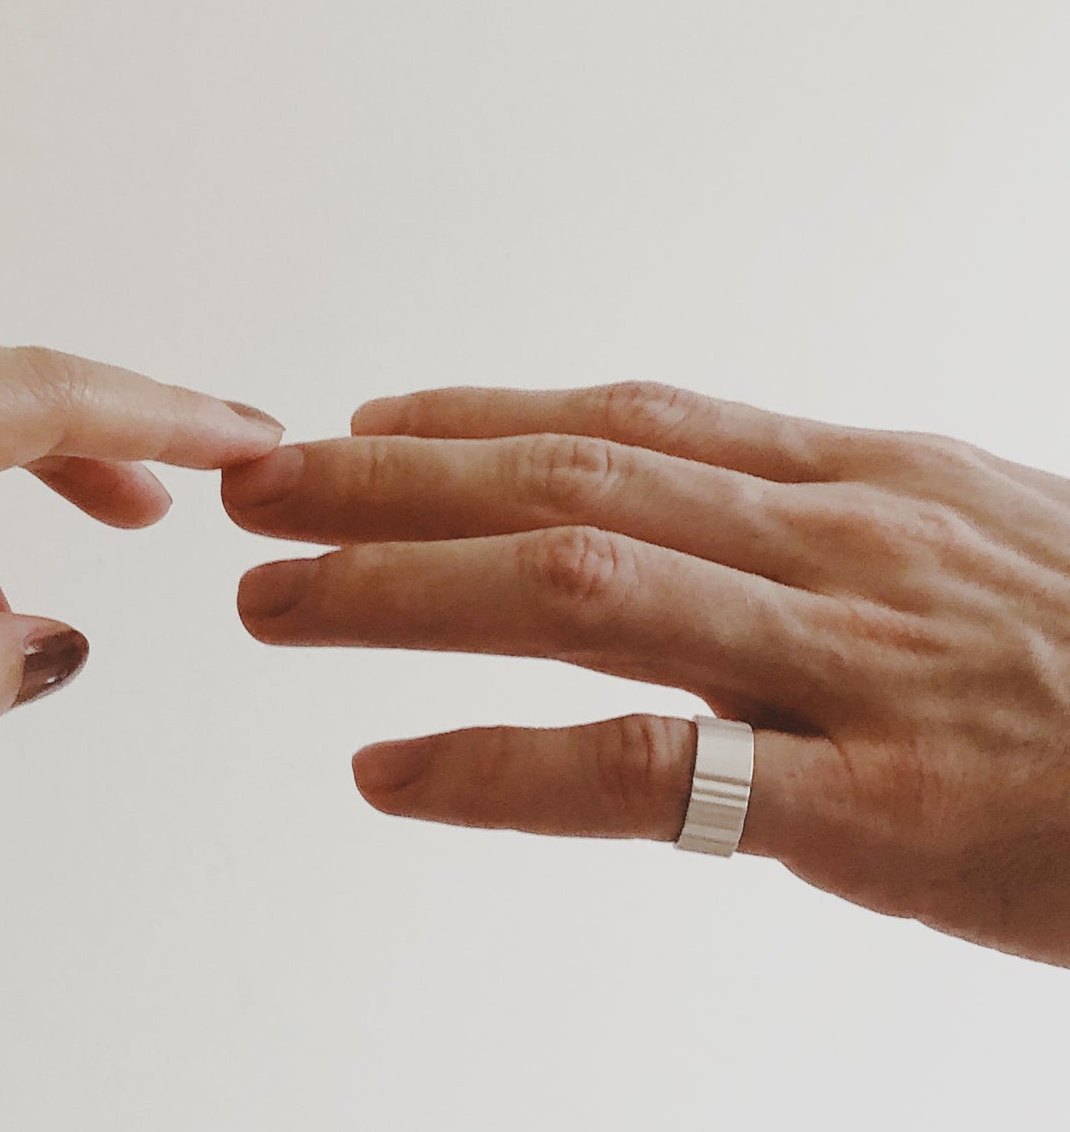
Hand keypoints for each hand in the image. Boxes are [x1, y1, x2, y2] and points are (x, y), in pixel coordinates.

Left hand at [224, 381, 1069, 965]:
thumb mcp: (967, 539)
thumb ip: (816, 520)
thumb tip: (678, 503)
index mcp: (858, 479)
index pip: (627, 418)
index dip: (477, 414)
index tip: (365, 417)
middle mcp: (837, 545)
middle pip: (567, 482)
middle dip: (390, 482)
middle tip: (256, 489)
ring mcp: (852, 669)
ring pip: (578, 590)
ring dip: (400, 591)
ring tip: (272, 601)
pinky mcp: (876, 808)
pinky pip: (648, 770)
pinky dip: (498, 769)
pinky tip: (388, 774)